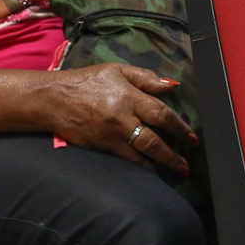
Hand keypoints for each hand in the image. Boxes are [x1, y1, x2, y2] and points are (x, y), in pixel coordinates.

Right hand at [35, 63, 192, 174]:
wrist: (52, 99)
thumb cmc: (86, 81)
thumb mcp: (117, 71)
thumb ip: (146, 78)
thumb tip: (173, 86)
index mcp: (129, 97)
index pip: (162, 114)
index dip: (180, 127)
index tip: (193, 138)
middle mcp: (122, 118)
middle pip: (154, 139)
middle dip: (173, 154)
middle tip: (186, 164)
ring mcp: (110, 135)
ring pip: (140, 154)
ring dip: (160, 165)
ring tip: (175, 171)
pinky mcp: (100, 147)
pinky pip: (125, 160)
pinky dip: (140, 168)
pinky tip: (151, 173)